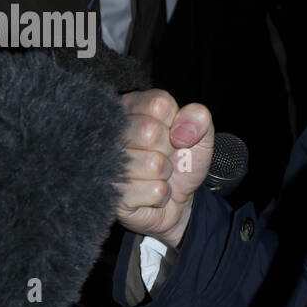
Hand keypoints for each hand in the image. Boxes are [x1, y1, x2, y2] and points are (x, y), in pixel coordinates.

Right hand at [115, 89, 213, 248]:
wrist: (177, 201)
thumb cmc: (182, 160)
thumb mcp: (200, 135)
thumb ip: (199, 119)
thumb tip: (182, 131)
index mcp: (132, 106)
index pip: (158, 105)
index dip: (176, 125)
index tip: (173, 135)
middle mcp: (112, 130)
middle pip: (149, 133)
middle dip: (168, 151)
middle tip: (163, 156)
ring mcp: (106, 161)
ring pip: (152, 164)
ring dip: (164, 175)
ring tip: (155, 175)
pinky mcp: (111, 192)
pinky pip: (153, 191)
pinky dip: (160, 195)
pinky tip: (149, 192)